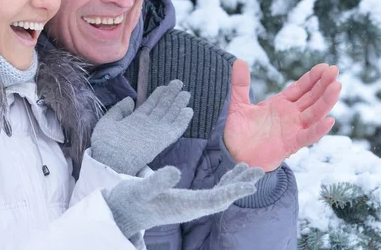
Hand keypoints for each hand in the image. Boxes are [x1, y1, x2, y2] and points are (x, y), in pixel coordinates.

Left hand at [91, 80, 193, 175]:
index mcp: (135, 121)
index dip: (157, 95)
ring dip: (178, 104)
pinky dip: (183, 120)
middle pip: (162, 108)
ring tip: (186, 93)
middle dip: (170, 95)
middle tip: (179, 83)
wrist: (110, 161)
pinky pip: (175, 129)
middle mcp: (147, 125)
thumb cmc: (106, 144)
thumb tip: (130, 99)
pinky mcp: (162, 140)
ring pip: (170, 115)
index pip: (150, 105)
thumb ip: (118, 110)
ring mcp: (155, 132)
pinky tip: (189, 111)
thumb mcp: (107, 122)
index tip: (164, 86)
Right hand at [102, 163, 263, 238]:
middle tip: (260, 170)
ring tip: (253, 168)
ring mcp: (190, 204)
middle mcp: (191, 207)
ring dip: (236, 181)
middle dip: (241, 185)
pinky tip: (233, 170)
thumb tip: (175, 170)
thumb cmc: (127, 201)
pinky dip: (225, 180)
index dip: (233, 193)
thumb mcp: (137, 189)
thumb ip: (155, 181)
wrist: (119, 212)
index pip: (214, 201)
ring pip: (220, 194)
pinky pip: (213, 191)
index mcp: (182, 206)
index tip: (250, 186)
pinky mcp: (187, 199)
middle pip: (223, 198)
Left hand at [224, 60, 340, 171]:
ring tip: (336, 87)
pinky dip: (318, 130)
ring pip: (314, 114)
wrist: (234, 155)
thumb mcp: (238, 103)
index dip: (313, 78)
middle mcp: (291, 116)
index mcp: (281, 104)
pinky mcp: (290, 145)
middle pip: (312, 98)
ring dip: (326, 101)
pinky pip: (307, 136)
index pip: (301, 88)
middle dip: (324, 84)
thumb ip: (240, 84)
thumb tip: (239, 61)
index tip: (325, 66)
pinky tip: (329, 120)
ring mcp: (293, 129)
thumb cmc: (238, 132)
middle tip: (335, 70)